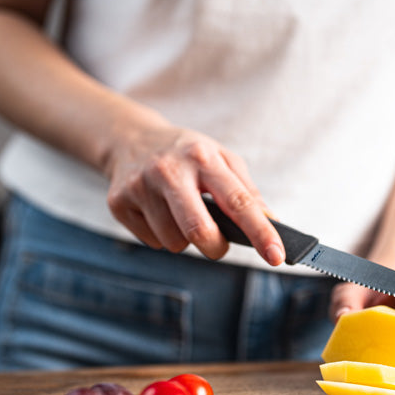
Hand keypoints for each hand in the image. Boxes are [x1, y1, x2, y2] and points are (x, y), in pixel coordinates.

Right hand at [105, 120, 284, 264]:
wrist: (130, 138)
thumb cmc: (187, 154)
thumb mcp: (221, 159)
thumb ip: (247, 191)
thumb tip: (272, 224)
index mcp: (203, 157)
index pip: (238, 201)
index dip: (261, 232)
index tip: (276, 256)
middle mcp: (169, 169)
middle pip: (199, 231)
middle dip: (216, 248)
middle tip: (218, 244)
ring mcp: (140, 186)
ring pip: (175, 242)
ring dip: (186, 240)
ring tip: (181, 214)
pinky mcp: (118, 202)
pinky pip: (153, 242)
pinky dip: (163, 237)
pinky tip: (159, 213)